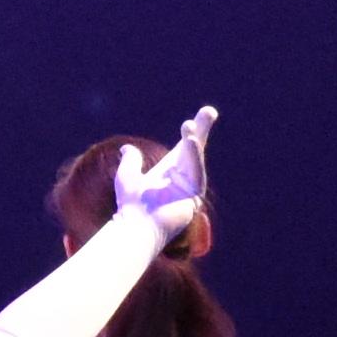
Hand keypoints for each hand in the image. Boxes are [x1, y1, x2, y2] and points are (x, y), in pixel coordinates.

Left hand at [123, 106, 218, 248]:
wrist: (136, 225)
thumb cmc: (132, 205)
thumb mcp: (128, 176)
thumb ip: (131, 161)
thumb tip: (127, 148)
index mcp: (171, 170)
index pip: (185, 146)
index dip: (193, 132)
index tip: (201, 115)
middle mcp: (184, 175)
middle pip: (195, 148)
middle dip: (202, 130)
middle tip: (209, 110)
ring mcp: (191, 186)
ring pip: (194, 159)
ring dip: (193, 143)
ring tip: (189, 126)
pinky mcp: (195, 195)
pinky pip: (196, 172)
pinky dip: (194, 157)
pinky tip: (191, 142)